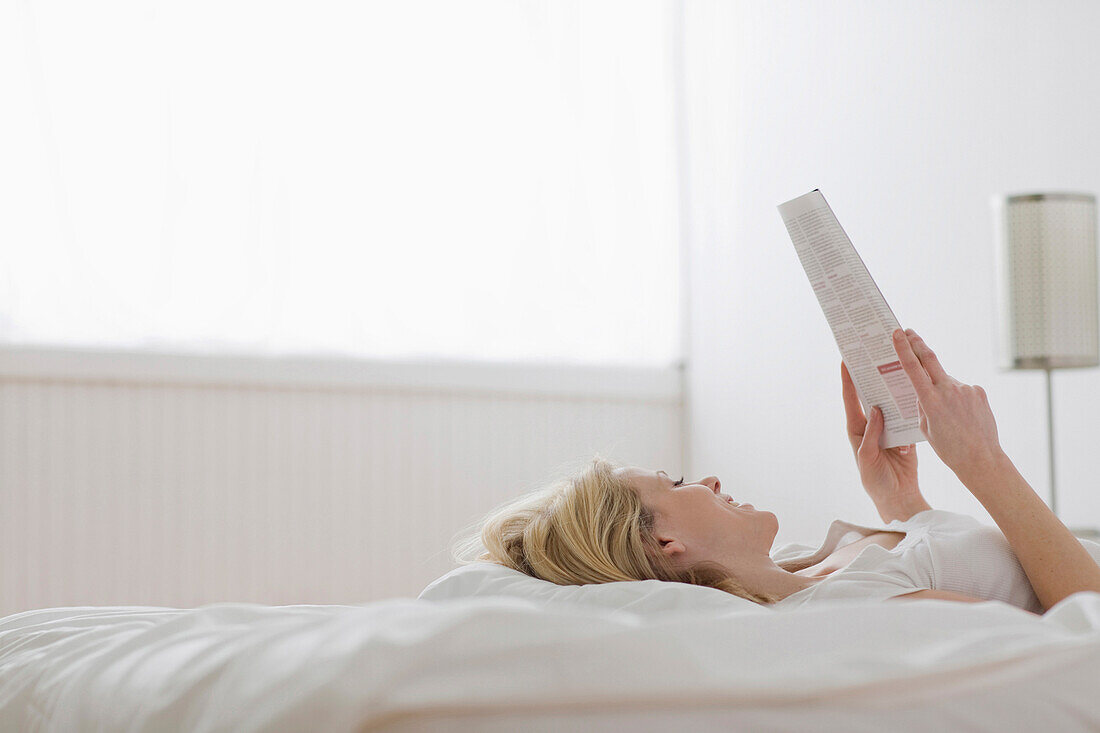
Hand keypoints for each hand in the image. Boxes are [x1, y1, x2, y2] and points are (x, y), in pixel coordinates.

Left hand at [841, 361, 921, 511]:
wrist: (898, 496)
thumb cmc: (875, 480)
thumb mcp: (867, 458)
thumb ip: (871, 435)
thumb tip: (875, 409)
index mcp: (857, 429)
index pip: (851, 400)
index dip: (848, 380)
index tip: (846, 360)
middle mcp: (872, 424)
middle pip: (871, 395)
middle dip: (872, 376)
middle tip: (876, 355)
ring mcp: (889, 427)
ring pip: (891, 402)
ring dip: (893, 387)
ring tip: (897, 365)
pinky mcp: (905, 433)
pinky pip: (907, 415)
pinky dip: (910, 404)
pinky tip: (915, 389)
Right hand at [891, 328, 1003, 478]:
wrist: (980, 458)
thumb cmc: (949, 448)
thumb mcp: (925, 427)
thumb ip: (923, 404)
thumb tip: (925, 388)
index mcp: (930, 400)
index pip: (913, 367)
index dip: (903, 348)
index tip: (897, 334)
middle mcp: (948, 389)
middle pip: (930, 358)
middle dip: (917, 343)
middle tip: (908, 333)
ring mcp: (965, 389)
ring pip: (946, 381)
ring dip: (942, 388)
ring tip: (948, 413)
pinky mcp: (978, 392)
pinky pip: (962, 390)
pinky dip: (957, 398)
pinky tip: (961, 416)